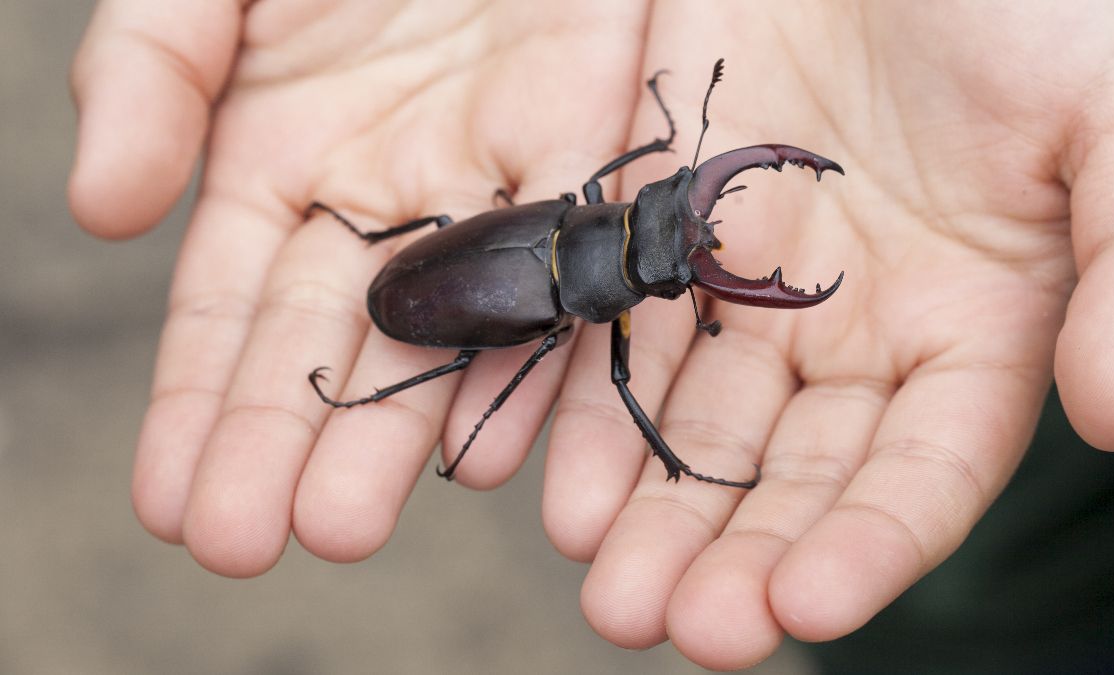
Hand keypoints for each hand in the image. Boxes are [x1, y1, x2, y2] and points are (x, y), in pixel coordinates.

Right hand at [69, 0, 652, 574]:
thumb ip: (146, 76)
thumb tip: (101, 209)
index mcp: (282, 167)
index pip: (232, 314)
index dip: (198, 407)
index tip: (174, 504)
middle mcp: (386, 201)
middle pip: (336, 345)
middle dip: (291, 445)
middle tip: (257, 543)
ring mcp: (489, 185)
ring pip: (452, 330)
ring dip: (405, 430)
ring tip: (350, 524)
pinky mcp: (587, 149)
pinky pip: (566, 261)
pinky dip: (538, 346)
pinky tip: (498, 440)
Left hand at [544, 2, 1113, 668]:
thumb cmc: (1040, 0)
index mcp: (974, 329)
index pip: (924, 472)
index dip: (871, 545)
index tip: (805, 606)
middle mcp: (856, 331)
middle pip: (794, 474)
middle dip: (735, 555)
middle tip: (675, 627)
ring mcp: (751, 281)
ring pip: (697, 421)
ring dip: (650, 507)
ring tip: (601, 587)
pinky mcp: (666, 223)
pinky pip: (622, 325)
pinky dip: (589, 402)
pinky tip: (558, 481)